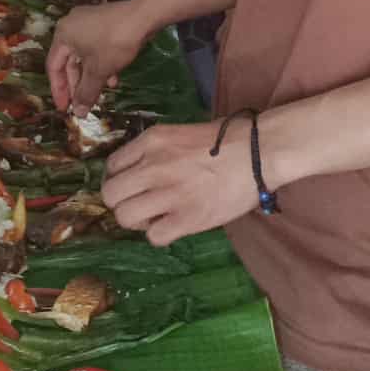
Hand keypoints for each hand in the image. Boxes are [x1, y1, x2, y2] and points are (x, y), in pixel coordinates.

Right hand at [46, 0, 149, 113]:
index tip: (64, 109)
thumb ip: (86, 93)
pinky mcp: (103, 23)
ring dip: (90, 77)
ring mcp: (87, 22)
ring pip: (84, 56)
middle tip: (82, 104)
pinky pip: (95, 48)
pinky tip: (113, 79)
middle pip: (69, 62)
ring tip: (99, 95)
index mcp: (62, 34)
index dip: (58, 90)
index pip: (54, 67)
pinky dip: (101, 64)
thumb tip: (78, 114)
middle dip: (77, 85)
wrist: (144, 16)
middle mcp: (71, 26)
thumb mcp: (98, 71)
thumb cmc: (114, 43)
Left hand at [102, 122, 256, 244]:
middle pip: (111, 194)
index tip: (131, 186)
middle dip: (121, 202)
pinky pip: (154, 237)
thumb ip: (153, 151)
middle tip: (139, 204)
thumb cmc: (225, 140)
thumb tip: (135, 172)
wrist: (258, 152)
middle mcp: (153, 166)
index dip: (119, 179)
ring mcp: (169, 193)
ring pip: (125, 217)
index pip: (111, 166)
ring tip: (155, 217)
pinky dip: (160, 235)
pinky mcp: (188, 218)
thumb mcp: (178, 133)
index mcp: (151, 141)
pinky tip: (174, 225)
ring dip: (137, 221)